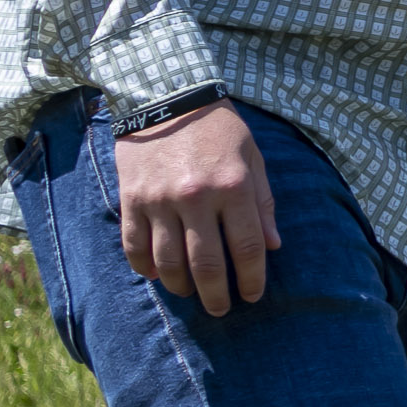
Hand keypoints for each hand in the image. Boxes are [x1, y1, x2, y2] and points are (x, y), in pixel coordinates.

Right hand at [114, 103, 276, 314]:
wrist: (166, 96)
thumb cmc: (218, 129)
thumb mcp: (253, 157)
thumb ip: (263, 202)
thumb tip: (273, 247)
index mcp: (233, 187)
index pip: (247, 248)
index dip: (251, 279)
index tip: (252, 295)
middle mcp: (197, 197)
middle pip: (207, 264)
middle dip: (216, 295)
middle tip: (220, 310)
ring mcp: (160, 200)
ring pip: (168, 262)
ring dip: (181, 286)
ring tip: (190, 294)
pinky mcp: (132, 198)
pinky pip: (135, 245)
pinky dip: (144, 267)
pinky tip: (155, 275)